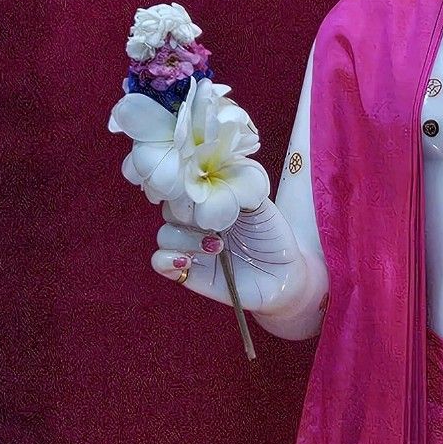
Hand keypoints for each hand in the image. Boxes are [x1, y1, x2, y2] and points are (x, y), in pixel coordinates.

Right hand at [151, 195, 308, 316]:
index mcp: (210, 201)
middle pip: (170, 209)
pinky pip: (159, 261)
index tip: (198, 187)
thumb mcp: (261, 206)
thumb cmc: (273, 237)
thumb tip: (220, 167)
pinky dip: (167, 259)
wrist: (283, 275)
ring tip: (216, 246)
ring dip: (186, 239)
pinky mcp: (186, 271)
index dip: (185, 185)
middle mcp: (196, 222)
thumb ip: (239, 186)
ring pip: (165, 234)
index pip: (184, 186)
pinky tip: (187, 261)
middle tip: (208, 219)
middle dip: (185, 212)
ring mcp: (189, 246)